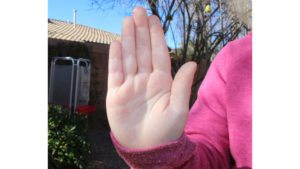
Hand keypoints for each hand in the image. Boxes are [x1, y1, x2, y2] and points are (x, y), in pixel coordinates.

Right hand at [106, 7, 196, 148]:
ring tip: (127, 21)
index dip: (156, 36)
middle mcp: (146, 80)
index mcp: (162, 81)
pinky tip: (117, 44)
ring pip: (129, 57)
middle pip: (143, 51)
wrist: (146, 149)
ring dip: (128, 39)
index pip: (159, 53)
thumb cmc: (166, 132)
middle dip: (141, 31)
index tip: (153, 19)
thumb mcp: (178, 109)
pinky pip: (115, 73)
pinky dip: (115, 59)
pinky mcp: (116, 94)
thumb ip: (182, 85)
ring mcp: (130, 85)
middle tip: (138, 12)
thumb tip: (191, 62)